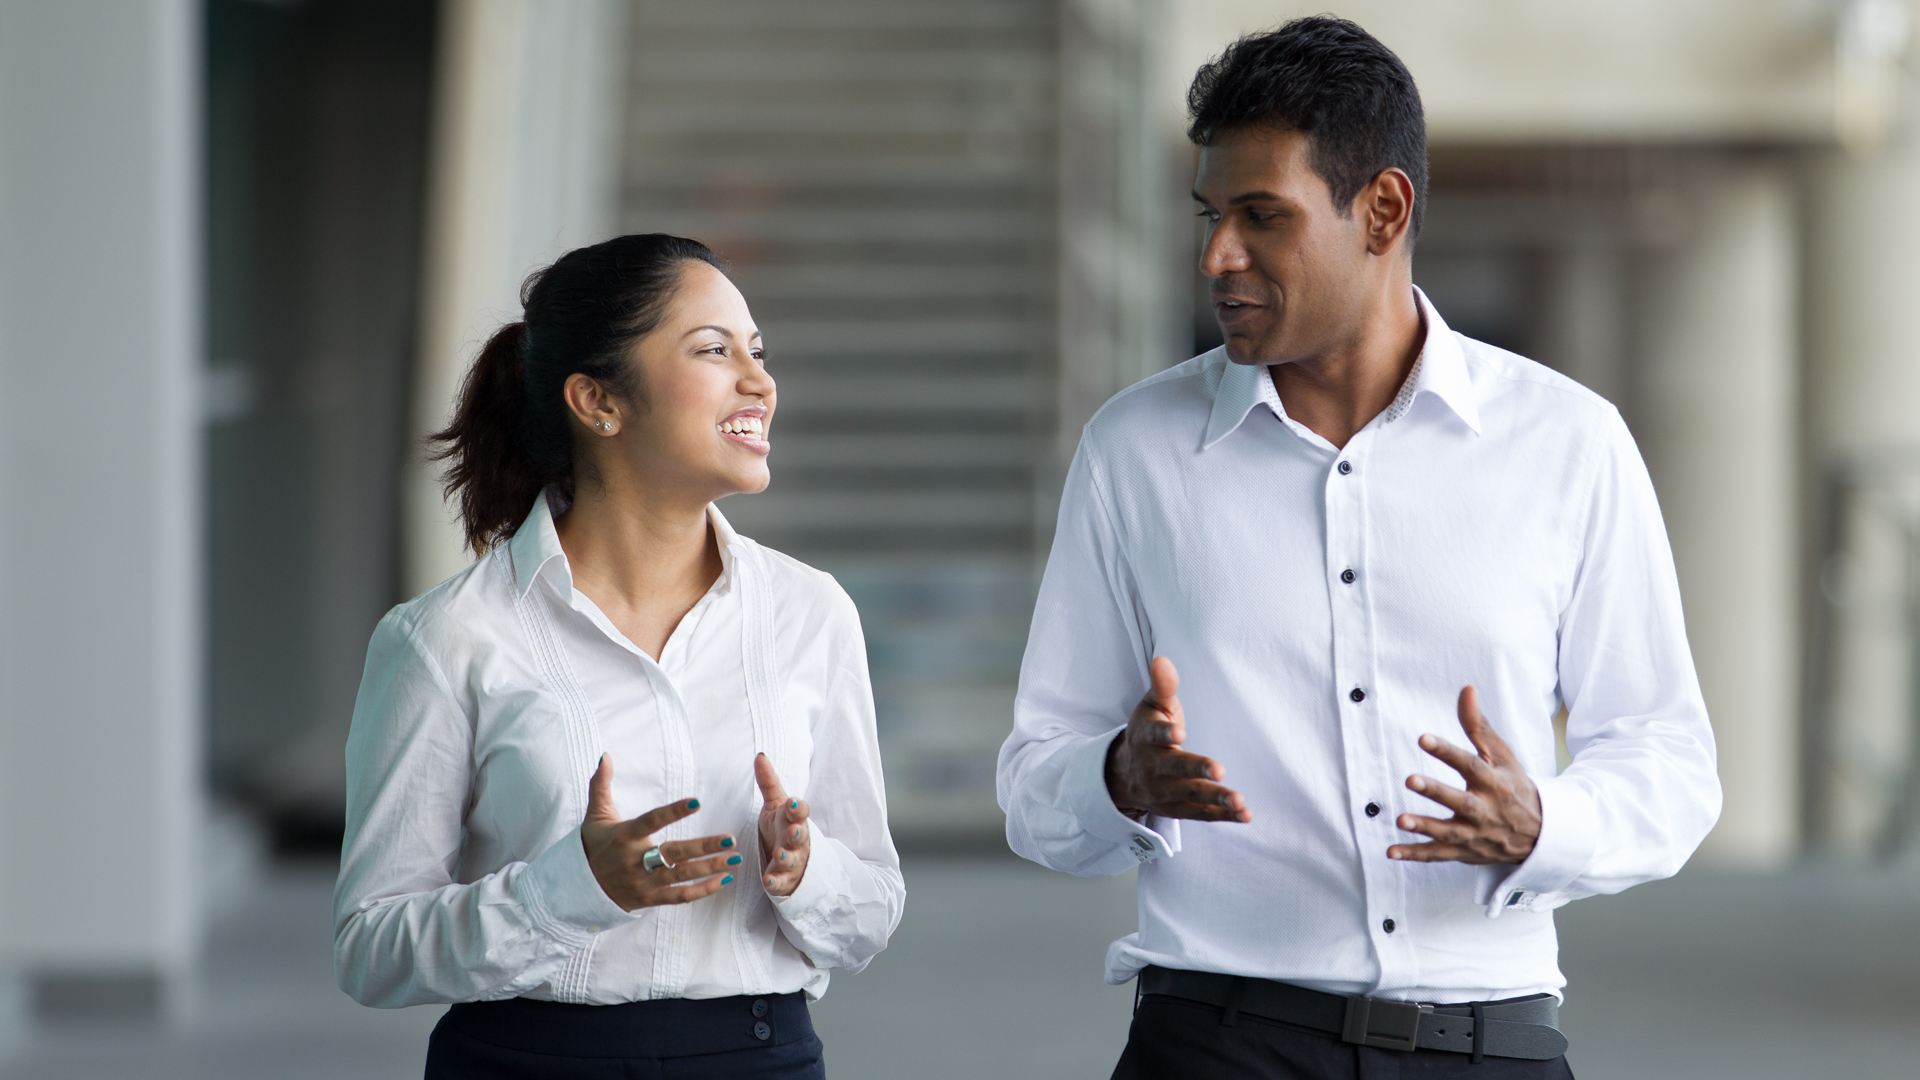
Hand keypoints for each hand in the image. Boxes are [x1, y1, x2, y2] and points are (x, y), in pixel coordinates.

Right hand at [580, 754, 738, 909]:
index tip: (697, 802)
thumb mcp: (596, 814)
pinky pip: (678, 897)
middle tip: (730, 839)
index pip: (652, 820)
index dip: (674, 812)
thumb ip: (601, 784)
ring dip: (710, 868)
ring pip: (680, 875)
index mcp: (624, 836)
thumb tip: (605, 756)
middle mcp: (635, 860)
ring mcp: (643, 882)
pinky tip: (723, 880)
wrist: (578, 887)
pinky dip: (702, 891)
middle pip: (674, 853)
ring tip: (734, 859)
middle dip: (704, 847)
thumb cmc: (593, 845)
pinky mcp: (649, 899)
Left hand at [755, 753, 810, 895]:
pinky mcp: (784, 880)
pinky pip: (781, 882)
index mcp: (794, 820)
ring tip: (780, 855)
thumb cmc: (781, 828)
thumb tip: (760, 755)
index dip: (798, 809)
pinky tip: (768, 881)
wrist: (790, 860)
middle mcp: (797, 841)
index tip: (792, 803)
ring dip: (787, 858)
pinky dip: (776, 882)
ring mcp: (793, 862)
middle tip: (793, 832)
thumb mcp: (775, 806)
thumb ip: (768, 784)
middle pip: (801, 837)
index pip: (801, 812)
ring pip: (792, 860)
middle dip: (798, 834)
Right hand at [1103, 656, 1250, 821]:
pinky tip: (1244, 814)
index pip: (1155, 735)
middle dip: (1197, 770)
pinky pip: (1201, 814)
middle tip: (1219, 771)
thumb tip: (1162, 659)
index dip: (1166, 733)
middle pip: (1176, 770)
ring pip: (1191, 796)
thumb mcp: (1151, 707)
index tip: (1179, 733)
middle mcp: (1153, 767)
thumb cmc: (1147, 732)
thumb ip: (1162, 686)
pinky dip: (1222, 815)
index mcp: (1147, 738)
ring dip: (1216, 798)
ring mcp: (1165, 791)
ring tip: (1239, 800)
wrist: (1123, 774)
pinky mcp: (1178, 808)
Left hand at [1389, 686, 1541, 863]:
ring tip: (1401, 820)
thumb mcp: (1502, 755)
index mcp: (1494, 782)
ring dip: (1424, 827)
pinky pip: (1439, 855)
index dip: (1446, 751)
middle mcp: (1485, 809)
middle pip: (1460, 801)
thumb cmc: (1514, 786)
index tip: (1423, 738)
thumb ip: (1478, 726)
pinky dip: (1415, 855)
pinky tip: (1391, 851)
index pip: (1470, 765)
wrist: (1540, 834)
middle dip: (1436, 792)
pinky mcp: (1465, 851)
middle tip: (1411, 779)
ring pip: (1448, 832)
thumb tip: (1466, 689)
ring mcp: (1475, 833)